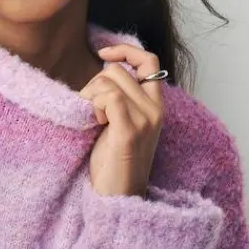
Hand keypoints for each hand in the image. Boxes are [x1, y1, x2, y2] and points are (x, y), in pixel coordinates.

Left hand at [78, 42, 165, 196]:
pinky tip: (96, 123)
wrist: (118, 198)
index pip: (149, 60)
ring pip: (110, 80)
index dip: (125, 50)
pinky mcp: (130, 131)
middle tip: (92, 111)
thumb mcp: (120, 124)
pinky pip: (109, 96)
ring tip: (95, 121)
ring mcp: (145, 120)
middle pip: (118, 70)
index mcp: (156, 106)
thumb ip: (120, 99)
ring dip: (92, 96)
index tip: (102, 53)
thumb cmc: (113, 165)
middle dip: (95, 84)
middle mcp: (155, 110)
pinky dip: (95, 105)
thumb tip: (104, 70)